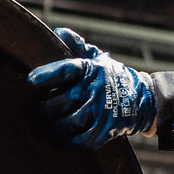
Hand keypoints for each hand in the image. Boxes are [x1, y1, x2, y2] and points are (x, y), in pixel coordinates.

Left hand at [26, 28, 154, 146]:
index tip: (30, 79)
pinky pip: (78, 140)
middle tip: (30, 111)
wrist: (143, 99)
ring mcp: (100, 112)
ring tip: (38, 126)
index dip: (48, 74)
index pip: (67, 69)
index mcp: (91, 69)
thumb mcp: (98, 58)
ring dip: (49, 127)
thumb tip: (59, 32)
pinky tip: (54, 139)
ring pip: (66, 123)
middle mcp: (95, 90)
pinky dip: (64, 141)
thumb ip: (78, 46)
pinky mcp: (104, 131)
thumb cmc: (111, 77)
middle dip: (41, 108)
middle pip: (60, 101)